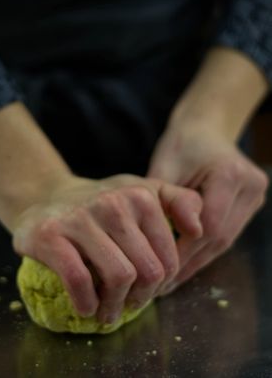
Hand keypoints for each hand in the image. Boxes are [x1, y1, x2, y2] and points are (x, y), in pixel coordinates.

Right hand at [12, 174, 202, 323]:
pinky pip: (79, 279)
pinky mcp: (51, 235)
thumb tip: (200, 229)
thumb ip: (179, 202)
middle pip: (147, 271)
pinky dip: (86, 302)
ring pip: (118, 277)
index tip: (147, 291)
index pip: (169, 258)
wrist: (48, 198)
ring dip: (114, 306)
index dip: (162, 284)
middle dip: (141, 298)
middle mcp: (113, 202)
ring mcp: (80, 217)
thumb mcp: (143, 192)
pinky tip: (86, 306)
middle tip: (129, 305)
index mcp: (140, 194)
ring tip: (108, 310)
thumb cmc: (103, 203)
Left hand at [147, 122, 268, 292]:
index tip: (160, 269)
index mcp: (229, 173)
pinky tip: (185, 264)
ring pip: (226, 240)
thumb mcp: (164, 167)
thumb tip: (157, 245)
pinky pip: (228, 233)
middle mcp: (250, 185)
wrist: (207, 129)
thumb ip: (164, 202)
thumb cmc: (181, 145)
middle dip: (189, 262)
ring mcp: (255, 196)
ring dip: (198, 261)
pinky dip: (206, 249)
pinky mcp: (252, 204)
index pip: (208, 225)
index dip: (184, 251)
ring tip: (171, 280)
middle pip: (220, 236)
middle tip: (162, 284)